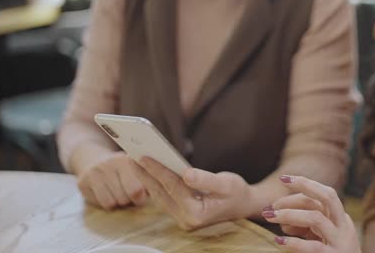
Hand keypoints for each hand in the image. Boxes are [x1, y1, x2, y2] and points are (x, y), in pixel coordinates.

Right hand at [76, 151, 147, 209]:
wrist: (93, 159)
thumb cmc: (122, 171)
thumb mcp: (136, 170)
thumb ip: (147, 181)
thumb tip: (157, 195)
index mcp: (127, 160)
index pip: (136, 190)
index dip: (140, 198)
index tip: (140, 197)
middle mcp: (110, 163)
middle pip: (123, 198)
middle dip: (128, 201)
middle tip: (127, 195)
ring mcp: (95, 172)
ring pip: (110, 203)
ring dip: (116, 203)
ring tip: (117, 194)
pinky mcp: (82, 181)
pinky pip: (98, 203)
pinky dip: (104, 203)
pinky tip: (106, 194)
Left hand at [132, 157, 254, 229]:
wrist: (243, 205)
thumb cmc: (237, 192)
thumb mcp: (227, 183)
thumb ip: (207, 179)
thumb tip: (187, 174)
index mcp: (196, 213)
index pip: (172, 187)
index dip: (157, 170)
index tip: (143, 156)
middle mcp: (185, 219)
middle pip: (161, 192)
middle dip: (146, 173)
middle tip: (131, 155)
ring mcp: (181, 218)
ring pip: (159, 195)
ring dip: (147, 178)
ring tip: (135, 160)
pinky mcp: (179, 213)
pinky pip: (164, 196)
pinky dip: (155, 183)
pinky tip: (148, 170)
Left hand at [262, 175, 360, 252]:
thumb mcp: (321, 236)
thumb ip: (306, 224)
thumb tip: (279, 214)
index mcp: (341, 219)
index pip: (324, 194)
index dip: (305, 184)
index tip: (283, 179)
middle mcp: (344, 227)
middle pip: (328, 196)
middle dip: (305, 185)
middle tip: (281, 182)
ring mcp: (341, 242)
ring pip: (316, 218)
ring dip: (290, 214)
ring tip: (270, 216)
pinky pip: (313, 247)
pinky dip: (294, 242)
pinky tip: (279, 241)